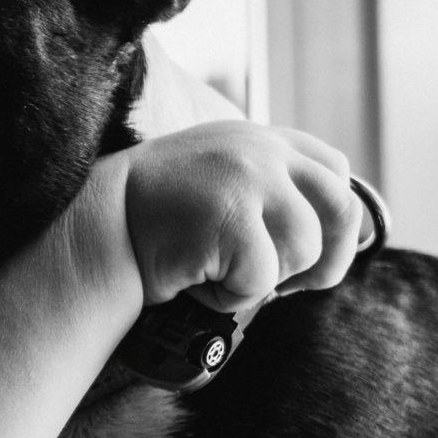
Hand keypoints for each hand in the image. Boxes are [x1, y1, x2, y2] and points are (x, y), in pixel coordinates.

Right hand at [113, 121, 361, 311]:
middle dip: (325, 260)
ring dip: (266, 281)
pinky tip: (198, 282)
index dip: (334, 222)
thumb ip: (269, 190)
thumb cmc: (158, 219)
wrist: (98, 225)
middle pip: (339, 208)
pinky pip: (262, 278)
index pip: (335, 173)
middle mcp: (263, 151)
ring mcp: (248, 178)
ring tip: (221, 275)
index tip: (310, 255)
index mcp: (264, 140)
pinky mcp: (230, 215)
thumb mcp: (222, 181)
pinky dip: (231, 297)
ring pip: (303, 249)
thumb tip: (327, 241)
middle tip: (291, 286)